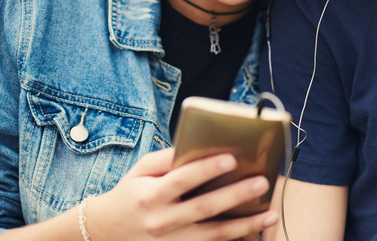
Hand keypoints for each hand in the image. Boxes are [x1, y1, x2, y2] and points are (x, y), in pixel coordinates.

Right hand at [84, 148, 278, 240]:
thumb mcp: (141, 170)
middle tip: (262, 183)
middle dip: (236, 196)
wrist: (106, 232)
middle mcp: (160, 222)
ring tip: (271, 214)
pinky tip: (255, 235)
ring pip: (213, 236)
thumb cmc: (131, 193)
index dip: (206, 169)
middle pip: (204, 209)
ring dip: (245, 226)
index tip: (232, 159)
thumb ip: (168, 158)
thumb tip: (201, 145)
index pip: (181, 181)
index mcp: (150, 196)